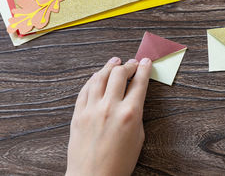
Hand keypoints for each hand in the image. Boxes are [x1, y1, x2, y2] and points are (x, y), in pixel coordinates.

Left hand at [66, 57, 151, 175]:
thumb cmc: (118, 163)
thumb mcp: (138, 138)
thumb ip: (136, 114)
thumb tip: (132, 99)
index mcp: (130, 114)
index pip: (139, 82)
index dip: (144, 69)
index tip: (146, 62)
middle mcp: (110, 107)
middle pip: (119, 74)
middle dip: (128, 65)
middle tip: (132, 63)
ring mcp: (91, 109)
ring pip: (99, 77)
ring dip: (109, 66)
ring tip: (114, 62)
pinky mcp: (78, 114)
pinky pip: (85, 89)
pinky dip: (93, 79)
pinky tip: (97, 76)